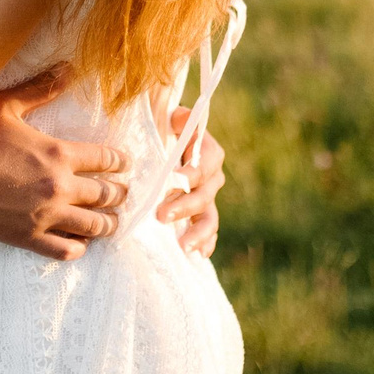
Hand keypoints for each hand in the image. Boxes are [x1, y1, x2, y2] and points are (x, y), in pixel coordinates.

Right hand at [0, 67, 129, 259]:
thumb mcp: (7, 106)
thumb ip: (41, 89)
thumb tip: (68, 68)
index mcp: (58, 154)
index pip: (105, 159)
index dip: (119, 162)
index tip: (125, 164)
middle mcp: (59, 187)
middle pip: (106, 194)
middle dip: (119, 193)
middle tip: (123, 193)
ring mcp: (45, 215)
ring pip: (93, 225)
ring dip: (108, 223)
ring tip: (113, 221)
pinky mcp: (28, 237)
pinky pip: (65, 250)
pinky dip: (78, 248)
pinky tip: (81, 243)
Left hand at [159, 112, 226, 255]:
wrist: (165, 142)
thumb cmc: (166, 129)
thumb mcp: (171, 119)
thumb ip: (179, 118)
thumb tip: (182, 117)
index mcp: (208, 152)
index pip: (203, 165)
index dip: (190, 174)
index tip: (172, 182)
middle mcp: (212, 177)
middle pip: (204, 195)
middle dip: (184, 207)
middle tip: (161, 216)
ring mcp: (208, 198)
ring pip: (209, 217)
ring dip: (198, 233)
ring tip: (183, 247)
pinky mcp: (201, 214)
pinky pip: (208, 231)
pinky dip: (205, 243)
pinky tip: (199, 255)